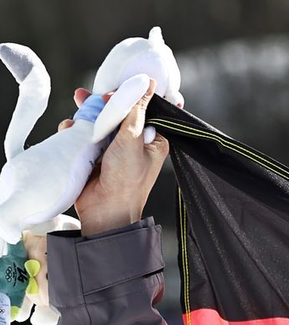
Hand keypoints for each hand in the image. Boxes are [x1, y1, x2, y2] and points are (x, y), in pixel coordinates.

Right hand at [60, 83, 169, 234]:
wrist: (105, 210)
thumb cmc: (126, 180)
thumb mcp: (133, 139)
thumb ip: (136, 110)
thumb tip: (148, 82)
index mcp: (152, 141)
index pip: (142, 109)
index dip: (128, 97)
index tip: (115, 93)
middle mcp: (134, 144)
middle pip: (118, 112)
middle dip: (102, 102)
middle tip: (90, 96)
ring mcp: (113, 149)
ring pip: (99, 121)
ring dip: (87, 114)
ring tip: (78, 108)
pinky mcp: (94, 154)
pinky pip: (84, 134)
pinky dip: (75, 129)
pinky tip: (70, 129)